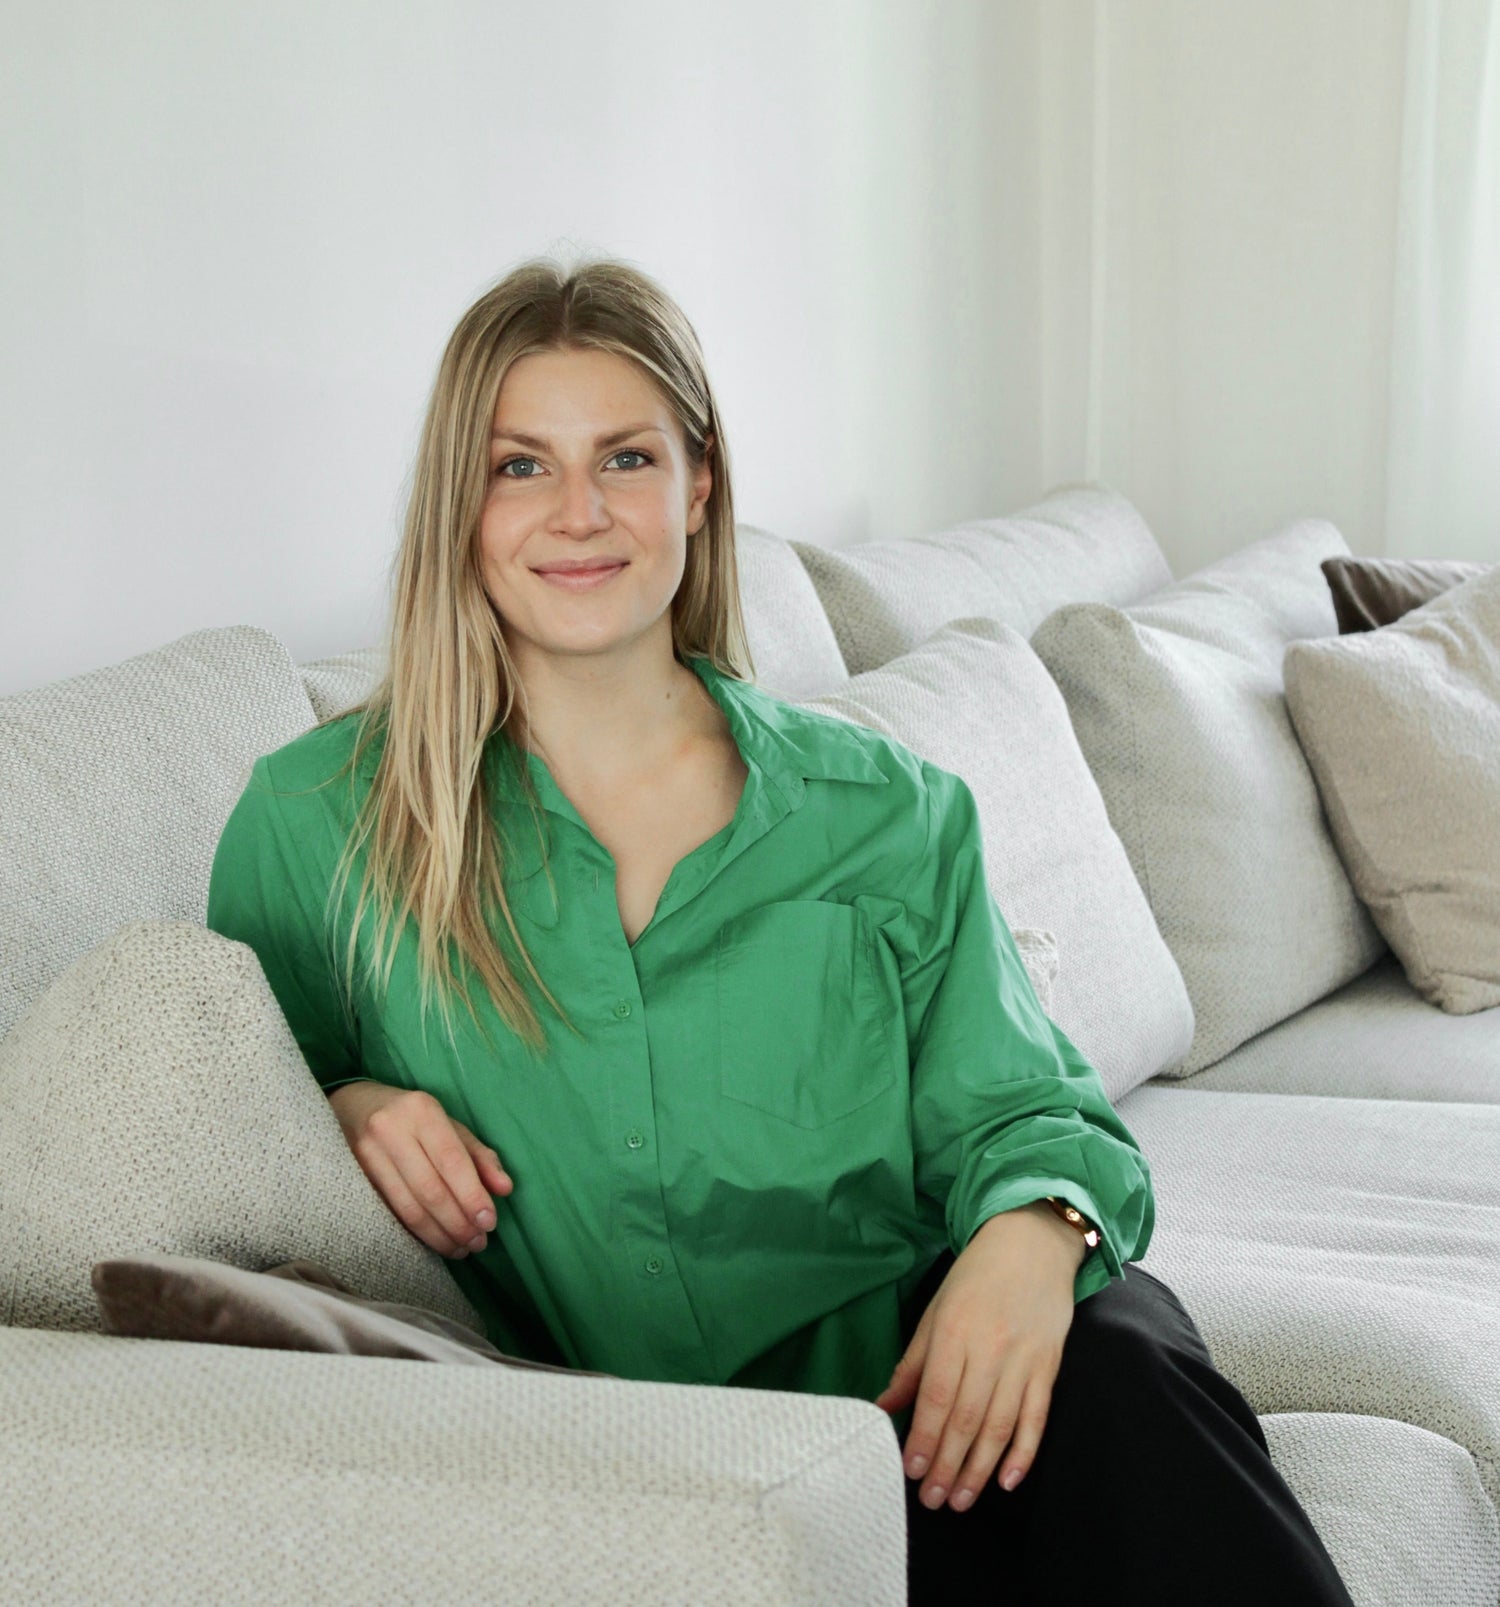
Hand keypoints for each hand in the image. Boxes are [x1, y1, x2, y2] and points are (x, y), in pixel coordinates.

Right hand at [326, 1080, 513, 1257]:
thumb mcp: (451, 1126)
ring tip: (462, 1249)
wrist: (353, 1108)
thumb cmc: (413, 1119)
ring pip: (408, 1207)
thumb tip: (505, 1189)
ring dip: (439, 1235)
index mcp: (422, 1111)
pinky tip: (436, 1242)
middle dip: (458, 1223)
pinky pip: (391, 1213)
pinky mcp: (353, 1177)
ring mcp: (366, 1154)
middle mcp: (390, 1130)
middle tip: (478, 1243)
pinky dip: (417, 1233)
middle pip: (430, 1189)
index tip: (489, 1222)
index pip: (451, 1160)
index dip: (471, 1195)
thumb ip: (480, 1157)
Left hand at [874, 1202, 1083, 1512]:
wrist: (1032, 1243)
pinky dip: (1023, 1452)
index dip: (924, 1438)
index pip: (936, 1396)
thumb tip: (883, 1408)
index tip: (912, 1470)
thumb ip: (912, 1364)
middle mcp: (990, 1348)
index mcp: (954, 1331)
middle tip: (933, 1500)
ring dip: (979, 1469)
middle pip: (966, 1418)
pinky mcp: (1048, 1367)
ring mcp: (1023, 1360)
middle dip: (948, 1465)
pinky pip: (1036, 1417)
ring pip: (1000, 1426)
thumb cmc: (975, 1277)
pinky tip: (1006, 1480)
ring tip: (961, 1500)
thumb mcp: (935, 1311)